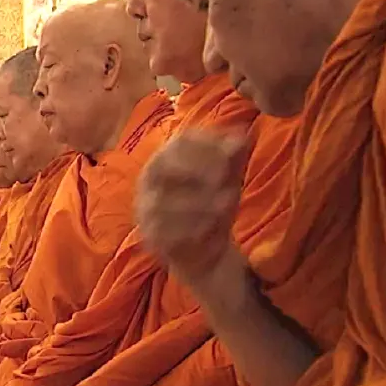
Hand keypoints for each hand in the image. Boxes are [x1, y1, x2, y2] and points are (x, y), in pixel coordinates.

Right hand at [136, 131, 246, 284]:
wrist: (203, 249)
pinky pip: (163, 231)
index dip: (206, 144)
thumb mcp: (228, 180)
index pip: (180, 141)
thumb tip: (241, 137)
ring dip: (199, 202)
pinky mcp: (148, 236)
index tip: (234, 154)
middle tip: (226, 182)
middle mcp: (148, 180)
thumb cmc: (214, 205)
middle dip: (197, 170)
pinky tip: (211, 229)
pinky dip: (190, 229)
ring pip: (162, 201)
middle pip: (162, 165)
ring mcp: (144, 208)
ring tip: (227, 206)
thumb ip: (233, 157)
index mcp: (167, 157)